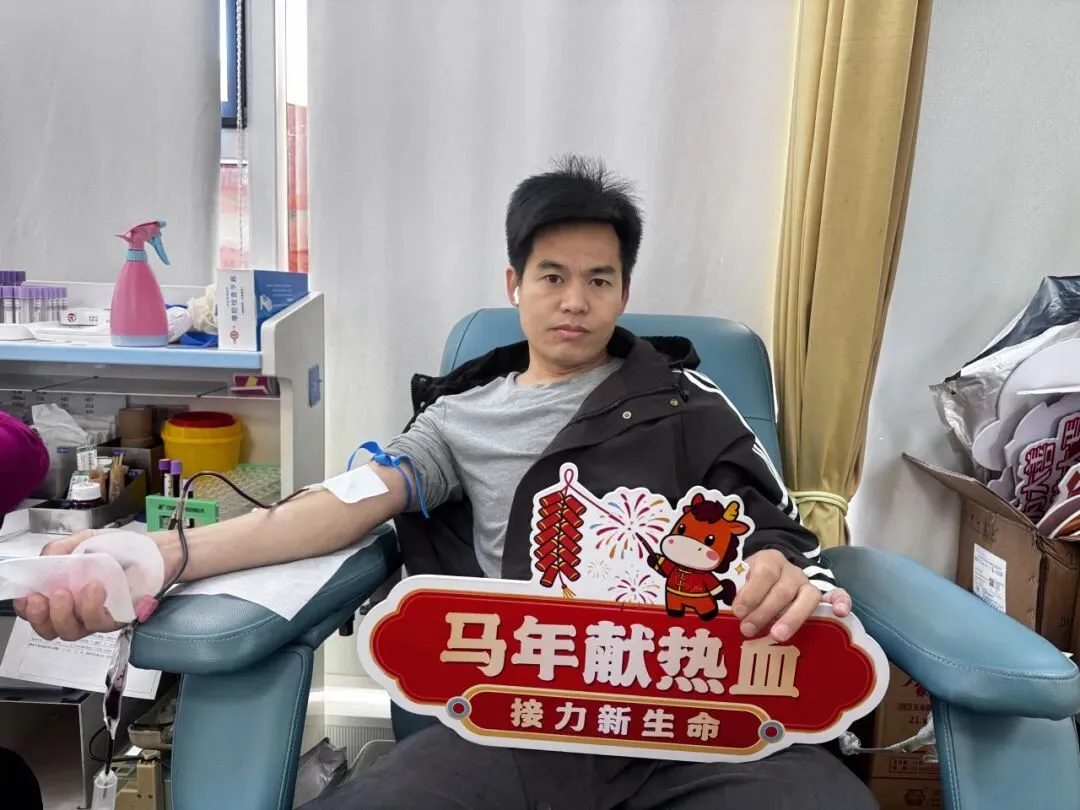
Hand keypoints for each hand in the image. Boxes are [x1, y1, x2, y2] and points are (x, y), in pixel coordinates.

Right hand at [13, 530, 121, 640]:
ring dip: (65, 613)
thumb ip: (59, 550)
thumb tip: (42, 562)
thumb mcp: (83, 542)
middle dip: (43, 617)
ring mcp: (99, 617)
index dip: (28, 611)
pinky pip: (101, 623)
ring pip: (73, 631)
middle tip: (46, 596)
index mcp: (65, 595)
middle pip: (53, 629)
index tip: (26, 598)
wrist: (153, 549)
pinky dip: (92, 607)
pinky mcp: (119, 618)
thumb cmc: (117, 548)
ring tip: (67, 591)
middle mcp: (79, 611)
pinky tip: (94, 588)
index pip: (39, 614)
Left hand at [731, 549, 851, 642]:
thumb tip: (732, 614)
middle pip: (783, 589)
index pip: (763, 573)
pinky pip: (838, 594)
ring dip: (792, 617)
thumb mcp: (742, 580)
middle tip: (748, 630)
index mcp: (770, 561)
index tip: (737, 611)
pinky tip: (840, 614)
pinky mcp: (824, 595)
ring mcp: (809, 583)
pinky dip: (842, 602)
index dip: (751, 592)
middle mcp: (792, 571)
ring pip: (808, 596)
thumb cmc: (755, 583)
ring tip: (777, 636)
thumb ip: (740, 592)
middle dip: (764, 611)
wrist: (774, 570)